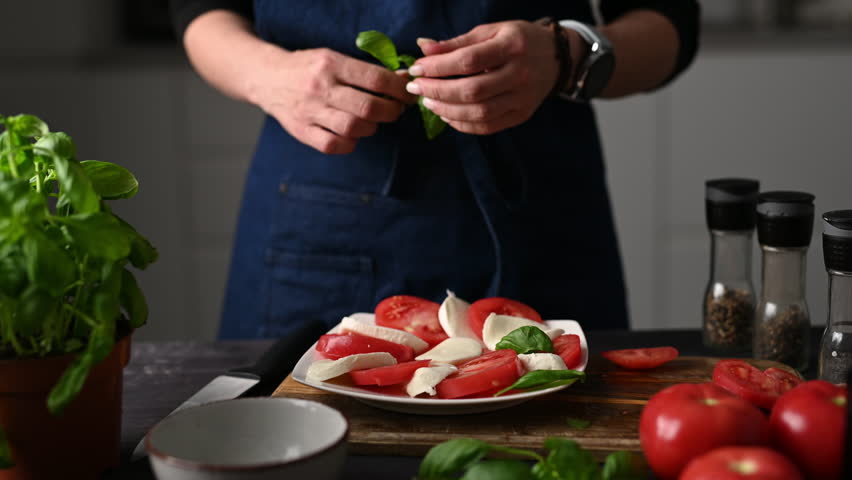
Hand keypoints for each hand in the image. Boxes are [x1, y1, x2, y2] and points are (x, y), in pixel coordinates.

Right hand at [248, 47, 415, 153]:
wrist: (267, 77)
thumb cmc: (309, 68)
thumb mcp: (334, 58)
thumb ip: (365, 71)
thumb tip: (401, 80)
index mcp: (331, 64)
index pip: (375, 79)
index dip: (398, 89)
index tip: (407, 93)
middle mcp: (321, 88)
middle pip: (368, 107)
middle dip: (391, 112)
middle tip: (395, 110)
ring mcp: (310, 112)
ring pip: (353, 128)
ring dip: (372, 128)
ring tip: (372, 122)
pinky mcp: (301, 131)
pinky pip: (333, 145)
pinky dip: (349, 143)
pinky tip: (352, 135)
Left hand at [406, 21, 559, 134]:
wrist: (556, 58)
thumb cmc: (518, 40)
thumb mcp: (490, 32)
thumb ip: (456, 43)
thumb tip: (423, 48)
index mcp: (511, 46)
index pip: (468, 61)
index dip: (438, 67)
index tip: (417, 69)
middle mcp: (520, 74)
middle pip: (472, 91)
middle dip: (437, 91)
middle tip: (417, 88)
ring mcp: (522, 98)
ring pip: (479, 113)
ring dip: (447, 111)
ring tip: (429, 102)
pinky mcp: (521, 115)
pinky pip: (487, 127)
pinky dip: (462, 124)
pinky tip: (447, 115)